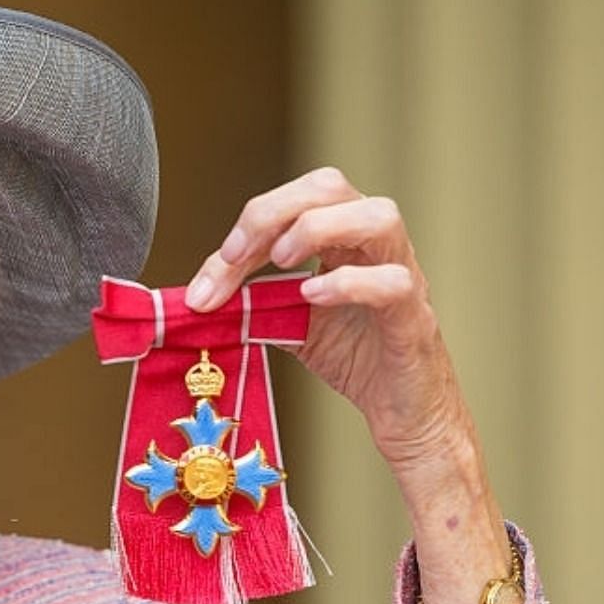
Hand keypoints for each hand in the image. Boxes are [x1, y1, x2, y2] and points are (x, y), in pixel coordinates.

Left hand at [184, 168, 517, 603]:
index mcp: (343, 239)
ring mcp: (401, 276)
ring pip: (380, 216)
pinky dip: (350, 283)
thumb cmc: (356, 359)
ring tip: (283, 261)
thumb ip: (249, 303)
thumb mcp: (289, 323)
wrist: (406, 418)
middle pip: (333, 185)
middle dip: (274, 211)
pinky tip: (313, 298)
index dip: (246, 226)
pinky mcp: (413, 319)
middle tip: (238, 256)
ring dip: (320, 229)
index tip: (209, 277)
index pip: (294, 201)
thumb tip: (190, 299)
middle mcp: (374, 247)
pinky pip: (393, 282)